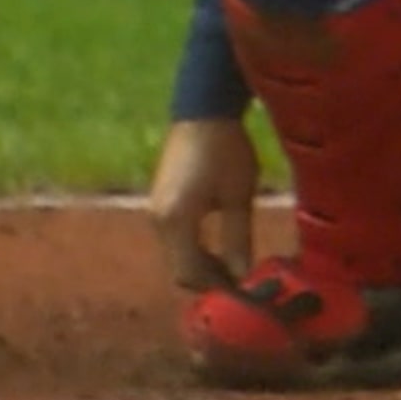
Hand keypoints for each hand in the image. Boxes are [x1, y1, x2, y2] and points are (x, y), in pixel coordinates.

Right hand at [148, 116, 260, 292]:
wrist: (203, 109)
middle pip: (179, 269)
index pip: (190, 274)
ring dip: (201, 264)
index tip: (244, 290)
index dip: (217, 288)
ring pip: (176, 256)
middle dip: (209, 280)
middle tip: (241, 280)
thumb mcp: (239, 195)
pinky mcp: (160, 202)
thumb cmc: (226, 149)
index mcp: (176, 220)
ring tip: (233, 263)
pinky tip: (217, 243)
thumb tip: (240, 276)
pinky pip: (174, 240)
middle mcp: (158, 220)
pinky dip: (193, 249)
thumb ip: (238, 239)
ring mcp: (155, 211)